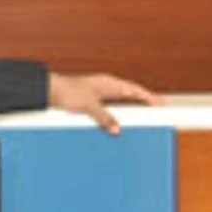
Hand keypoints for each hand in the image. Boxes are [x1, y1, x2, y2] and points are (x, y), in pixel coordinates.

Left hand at [48, 72, 164, 134]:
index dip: (149, 97)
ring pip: (120, 102)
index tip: (162, 104)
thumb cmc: (67, 91)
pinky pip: (110, 108)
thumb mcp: (89, 106)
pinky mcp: (92, 100)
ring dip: (130, 109)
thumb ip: (105, 118)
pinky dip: (117, 114)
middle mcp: (105, 86)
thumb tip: (117, 128)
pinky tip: (118, 123)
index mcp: (108, 83)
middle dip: (143, 102)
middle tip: (157, 110)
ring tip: (143, 118)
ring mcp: (99, 93)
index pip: (135, 90)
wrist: (49, 91)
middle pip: (130, 95)